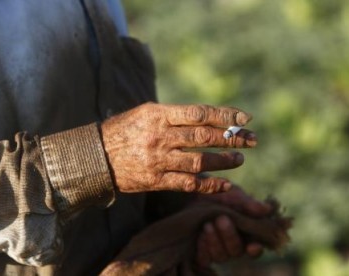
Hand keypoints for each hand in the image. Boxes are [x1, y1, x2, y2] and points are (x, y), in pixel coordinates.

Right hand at [100, 103, 256, 192]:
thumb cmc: (125, 130)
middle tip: (252, 139)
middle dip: (232, 137)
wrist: (96, 156)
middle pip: (204, 137)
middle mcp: (160, 136)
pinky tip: (225, 184)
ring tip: (240, 159)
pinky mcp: (156, 180)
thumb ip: (174, 115)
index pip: (199, 113)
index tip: (245, 117)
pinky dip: (209, 184)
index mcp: (158, 115)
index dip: (225, 115)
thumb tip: (209, 119)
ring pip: (199, 161)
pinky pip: (188, 184)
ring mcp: (158, 160)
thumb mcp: (146, 113)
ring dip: (224, 161)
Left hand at [194, 186, 271, 266]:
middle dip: (230, 236)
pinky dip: (203, 248)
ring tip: (207, 225)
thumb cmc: (217, 192)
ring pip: (221, 256)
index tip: (253, 246)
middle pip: (237, 251)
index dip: (256, 249)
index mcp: (246, 231)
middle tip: (221, 219)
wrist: (193, 192)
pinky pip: (205, 259)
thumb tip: (267, 209)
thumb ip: (247, 203)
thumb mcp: (232, 193)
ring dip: (215, 242)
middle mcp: (233, 243)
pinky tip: (200, 235)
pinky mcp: (202, 252)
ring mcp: (217, 249)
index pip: (255, 247)